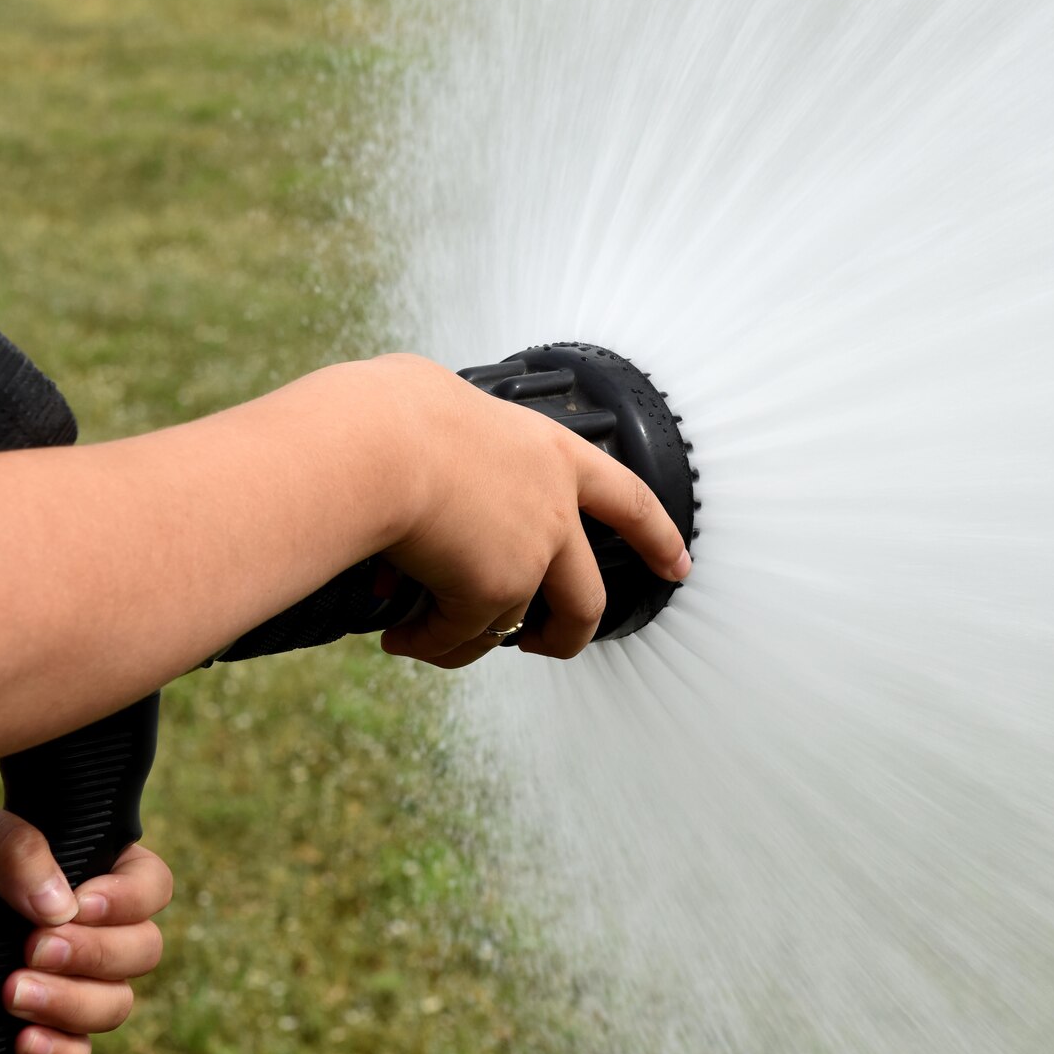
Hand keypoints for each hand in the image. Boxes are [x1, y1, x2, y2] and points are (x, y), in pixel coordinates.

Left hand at [0, 800, 171, 1053]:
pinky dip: (59, 1051)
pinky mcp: (23, 1032)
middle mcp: (76, 927)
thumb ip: (13, 844)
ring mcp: (55, 983)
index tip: (79, 903)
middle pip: (143, 950)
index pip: (150, 886)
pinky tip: (18, 1041)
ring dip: (72, 1003)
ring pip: (115, 1005)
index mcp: (76, 870)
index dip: (130, 900)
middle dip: (96, 955)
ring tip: (8, 994)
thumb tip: (64, 906)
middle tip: (30, 951)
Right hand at [358, 355, 691, 668]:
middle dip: (568, 635)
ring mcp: (529, 556)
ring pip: (512, 628)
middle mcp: (554, 509)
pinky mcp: (493, 592)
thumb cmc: (392, 416)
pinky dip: (428, 642)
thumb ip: (461, 444)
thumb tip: (425, 462)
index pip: (629, 499)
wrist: (376, 445)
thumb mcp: (447, 408)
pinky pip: (459, 637)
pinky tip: (399, 634)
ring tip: (424, 638)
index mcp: (554, 453)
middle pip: (586, 600)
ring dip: (467, 641)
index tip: (677, 565)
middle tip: (542, 645)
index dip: (657, 536)